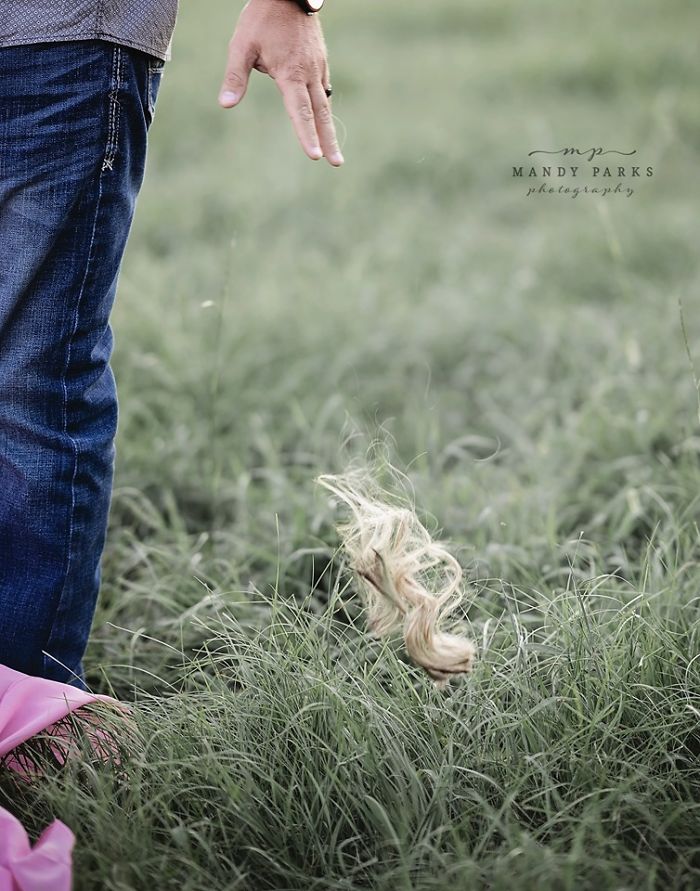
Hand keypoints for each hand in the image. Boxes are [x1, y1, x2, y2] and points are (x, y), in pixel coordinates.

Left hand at [219, 0, 343, 166]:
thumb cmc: (261, 17)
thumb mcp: (242, 45)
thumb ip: (235, 76)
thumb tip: (226, 104)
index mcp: (291, 73)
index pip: (300, 111)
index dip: (307, 135)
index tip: (315, 156)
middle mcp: (309, 73)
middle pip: (320, 114)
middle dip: (328, 140)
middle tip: (336, 163)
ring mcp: (317, 67)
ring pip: (325, 103)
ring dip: (328, 128)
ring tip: (333, 151)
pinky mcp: (320, 61)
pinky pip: (323, 88)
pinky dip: (324, 107)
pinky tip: (324, 119)